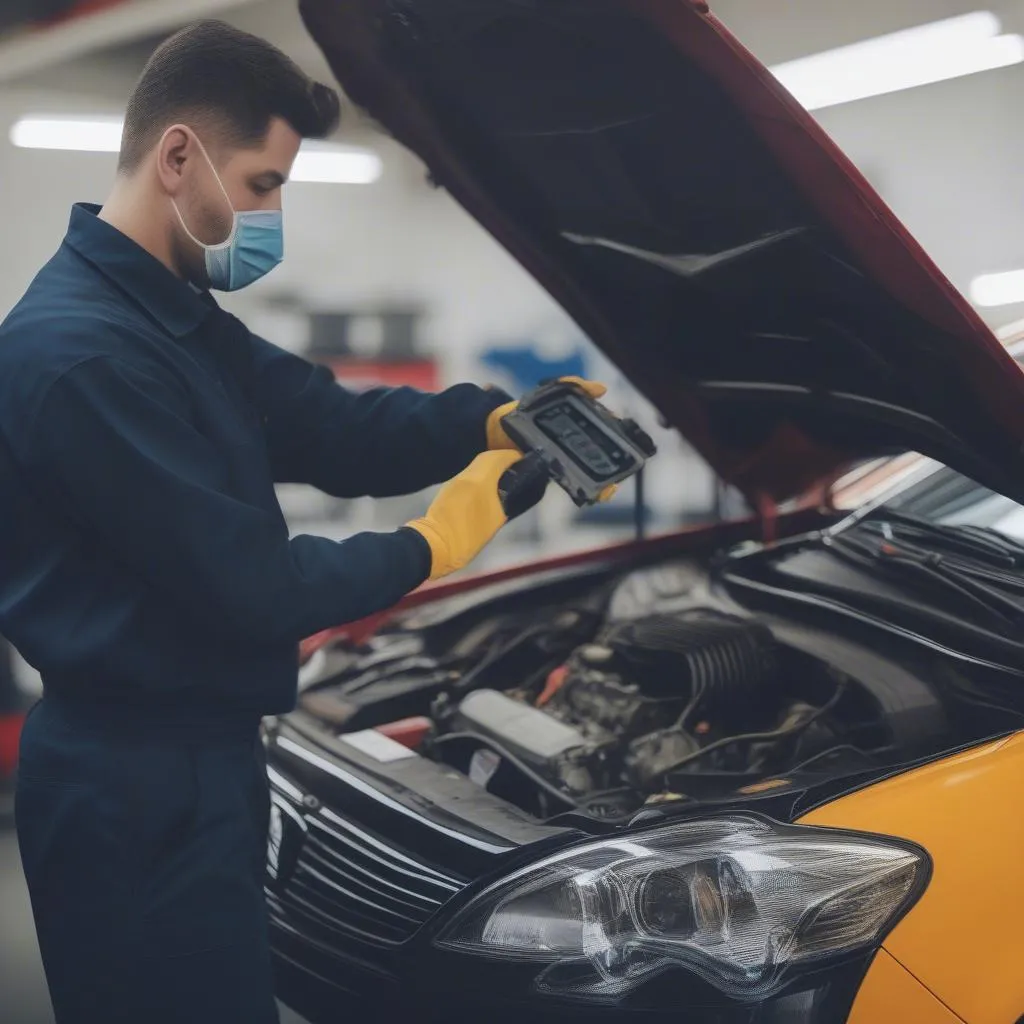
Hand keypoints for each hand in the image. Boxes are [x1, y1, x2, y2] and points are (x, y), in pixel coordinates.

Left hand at [406, 450, 523, 580]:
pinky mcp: (446, 491)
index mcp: (479, 480)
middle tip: (514, 469)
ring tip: (502, 481)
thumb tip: (509, 493)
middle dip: (501, 461)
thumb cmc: (467, 537)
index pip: (498, 457)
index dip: (512, 457)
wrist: (435, 545)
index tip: (521, 461)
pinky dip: (478, 479)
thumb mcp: (495, 521)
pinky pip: (467, 477)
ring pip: (475, 467)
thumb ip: (504, 502)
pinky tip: (484, 492)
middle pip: (485, 459)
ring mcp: (453, 482)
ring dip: (489, 470)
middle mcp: (465, 476)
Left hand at [485, 377, 616, 501]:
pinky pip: (572, 486)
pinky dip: (587, 491)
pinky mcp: (550, 477)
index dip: (620, 443)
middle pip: (602, 461)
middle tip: (619, 473)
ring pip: (591, 477)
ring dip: (604, 485)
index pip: (604, 438)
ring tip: (609, 488)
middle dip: (615, 469)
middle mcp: (572, 449)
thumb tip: (601, 389)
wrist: (491, 431)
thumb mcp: (549, 394)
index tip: (630, 445)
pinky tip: (593, 493)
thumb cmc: (520, 413)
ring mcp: (562, 464)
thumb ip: (572, 386)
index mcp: (575, 430)